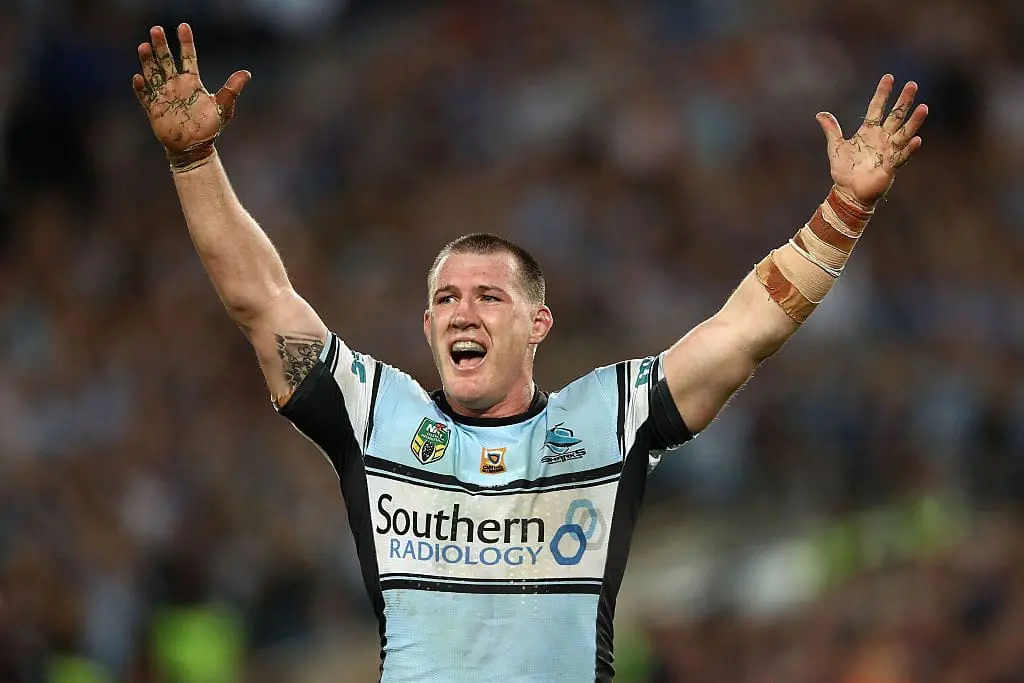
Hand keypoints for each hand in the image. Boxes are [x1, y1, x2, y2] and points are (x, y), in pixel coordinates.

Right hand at [132, 24, 249, 169]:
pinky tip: (139, 77)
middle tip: (156, 29)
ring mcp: (164, 95)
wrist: (195, 147)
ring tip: (144, 46)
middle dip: (161, 45)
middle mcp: (175, 85)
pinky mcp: (154, 109)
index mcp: (192, 82)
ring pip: (153, 73)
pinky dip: (142, 88)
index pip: (188, 57)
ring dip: (148, 60)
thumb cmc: (210, 127)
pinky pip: (145, 96)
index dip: (185, 42)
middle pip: (166, 60)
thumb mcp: (223, 106)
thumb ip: (232, 89)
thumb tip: (247, 73)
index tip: (183, 27)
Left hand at [816, 74, 927, 206]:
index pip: (877, 108)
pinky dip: (909, 149)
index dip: (882, 93)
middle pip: (895, 116)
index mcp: (869, 131)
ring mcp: (888, 151)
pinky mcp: (891, 166)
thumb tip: (819, 114)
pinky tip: (917, 140)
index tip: (889, 77)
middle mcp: (882, 138)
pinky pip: (902, 156)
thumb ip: (831, 130)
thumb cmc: (844, 170)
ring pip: (904, 132)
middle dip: (903, 101)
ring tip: (923, 107)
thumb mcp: (835, 147)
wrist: (848, 192)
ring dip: (914, 121)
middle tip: (912, 84)